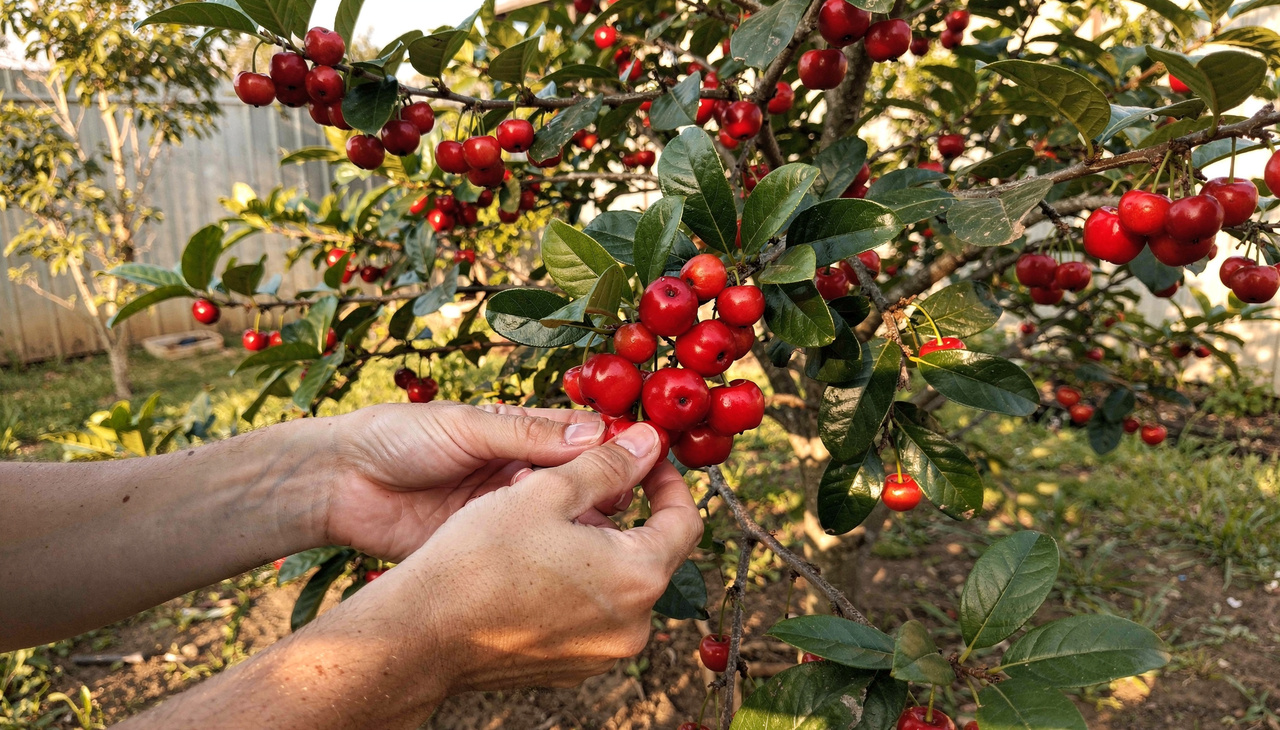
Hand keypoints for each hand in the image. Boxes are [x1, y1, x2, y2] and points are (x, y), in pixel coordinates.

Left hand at [325, 402, 609, 560]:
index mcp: (521, 435)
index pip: (586, 442)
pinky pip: (533, 558)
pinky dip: (553, 559)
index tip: (649, 461)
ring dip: (581, 529)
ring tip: (591, 533)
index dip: (617, 451)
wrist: (338, 484)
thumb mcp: (466, 427)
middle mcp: (522, 476)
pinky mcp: (488, 552)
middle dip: (605, 494)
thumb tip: (599, 433)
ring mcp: (508, 518)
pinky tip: (565, 563)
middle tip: (618, 504)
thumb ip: (528, 434)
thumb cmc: (398, 438)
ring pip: (565, 527)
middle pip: (584, 488)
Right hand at [352, 423, 703, 692]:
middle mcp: (633, 626)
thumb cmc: (481, 555)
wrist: (422, 632)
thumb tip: (649, 442)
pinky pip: (589, 617)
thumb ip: (607, 466)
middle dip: (624, 516)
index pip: (685, 520)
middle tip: (581, 487)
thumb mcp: (548, 491)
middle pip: (650, 555)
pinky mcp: (570, 669)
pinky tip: (532, 567)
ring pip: (617, 586)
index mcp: (639, 577)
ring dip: (597, 551)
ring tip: (547, 525)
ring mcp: (602, 654)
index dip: (668, 481)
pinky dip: (575, 587)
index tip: (643, 460)